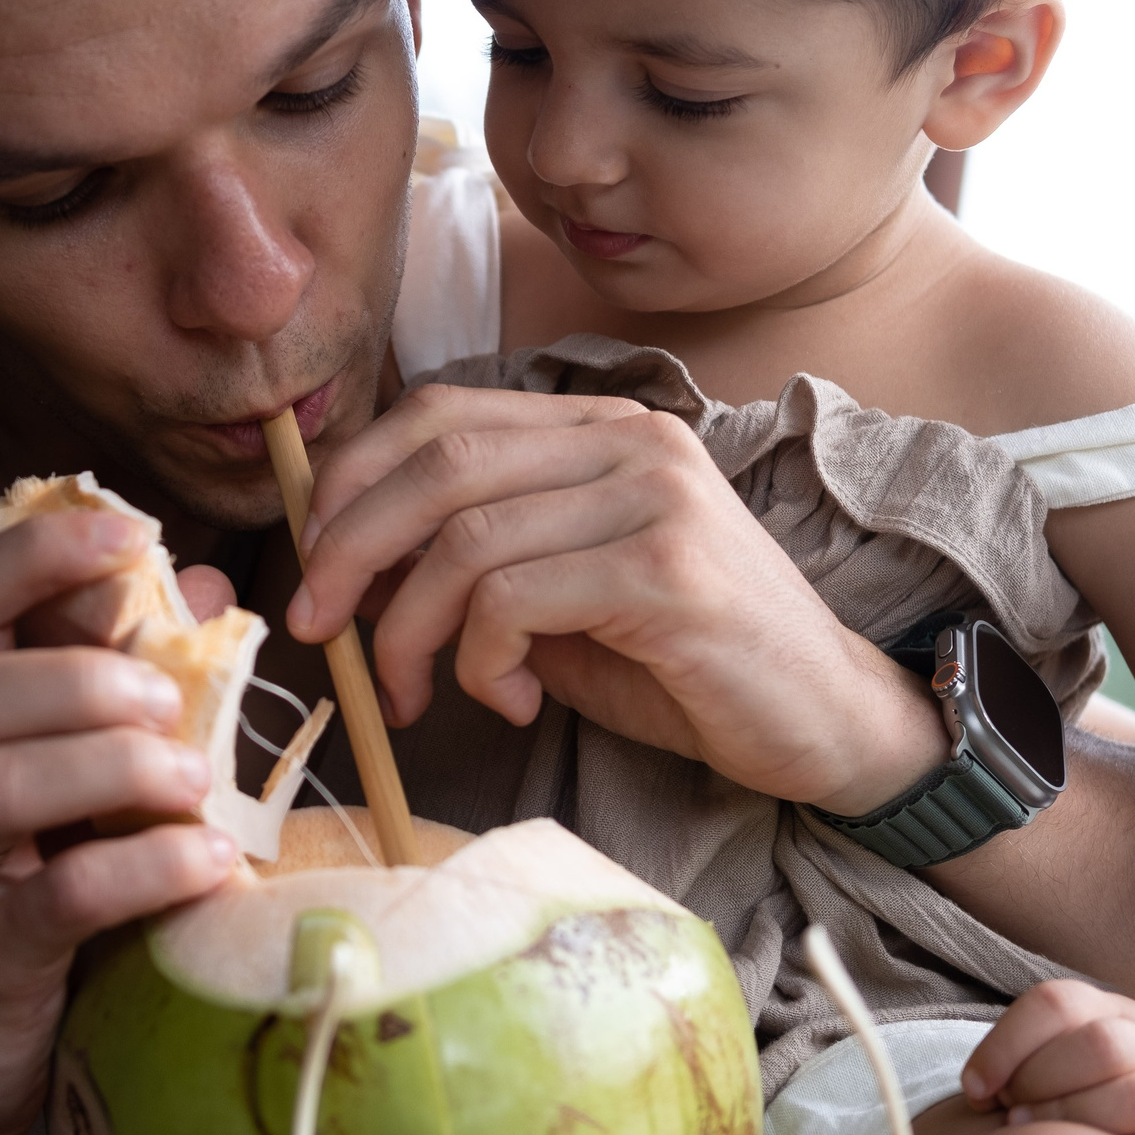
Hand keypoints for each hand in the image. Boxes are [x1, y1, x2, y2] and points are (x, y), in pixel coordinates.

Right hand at [0, 508, 239, 1134]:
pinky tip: (207, 862)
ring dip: (111, 766)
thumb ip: (133, 683)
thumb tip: (207, 587)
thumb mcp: (76, 782)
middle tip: (170, 699)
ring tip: (195, 782)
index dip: (35, 554)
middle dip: (74, 673)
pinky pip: (53, 900)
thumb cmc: (25, 897)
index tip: (127, 530)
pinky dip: (140, 869)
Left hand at [286, 383, 942, 812]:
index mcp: (601, 428)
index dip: (353, 478)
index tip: (310, 558)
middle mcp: (630, 440)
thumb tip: (347, 567)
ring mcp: (655, 496)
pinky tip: (508, 701)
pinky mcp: (667, 569)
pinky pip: (514, 598)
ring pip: (464, 541)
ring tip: (417, 694)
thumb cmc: (684, 665)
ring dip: (409, 631)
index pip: (440, 413)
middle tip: (316, 628)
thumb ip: (471, 567)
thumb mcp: (558, 602)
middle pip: (436, 465)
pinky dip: (479, 661)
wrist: (824, 722)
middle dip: (348, 550)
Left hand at [962, 979, 1134, 1134]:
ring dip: (1077, 1120)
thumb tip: (977, 1093)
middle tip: (1011, 1116)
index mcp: (1106, 1008)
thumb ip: (1024, 1059)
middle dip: (1041, 1083)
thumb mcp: (1061, 1048)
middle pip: (1098, 1046)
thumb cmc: (1095, 1079)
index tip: (975, 1091)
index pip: (1055, 1004)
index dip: (1005, 1046)